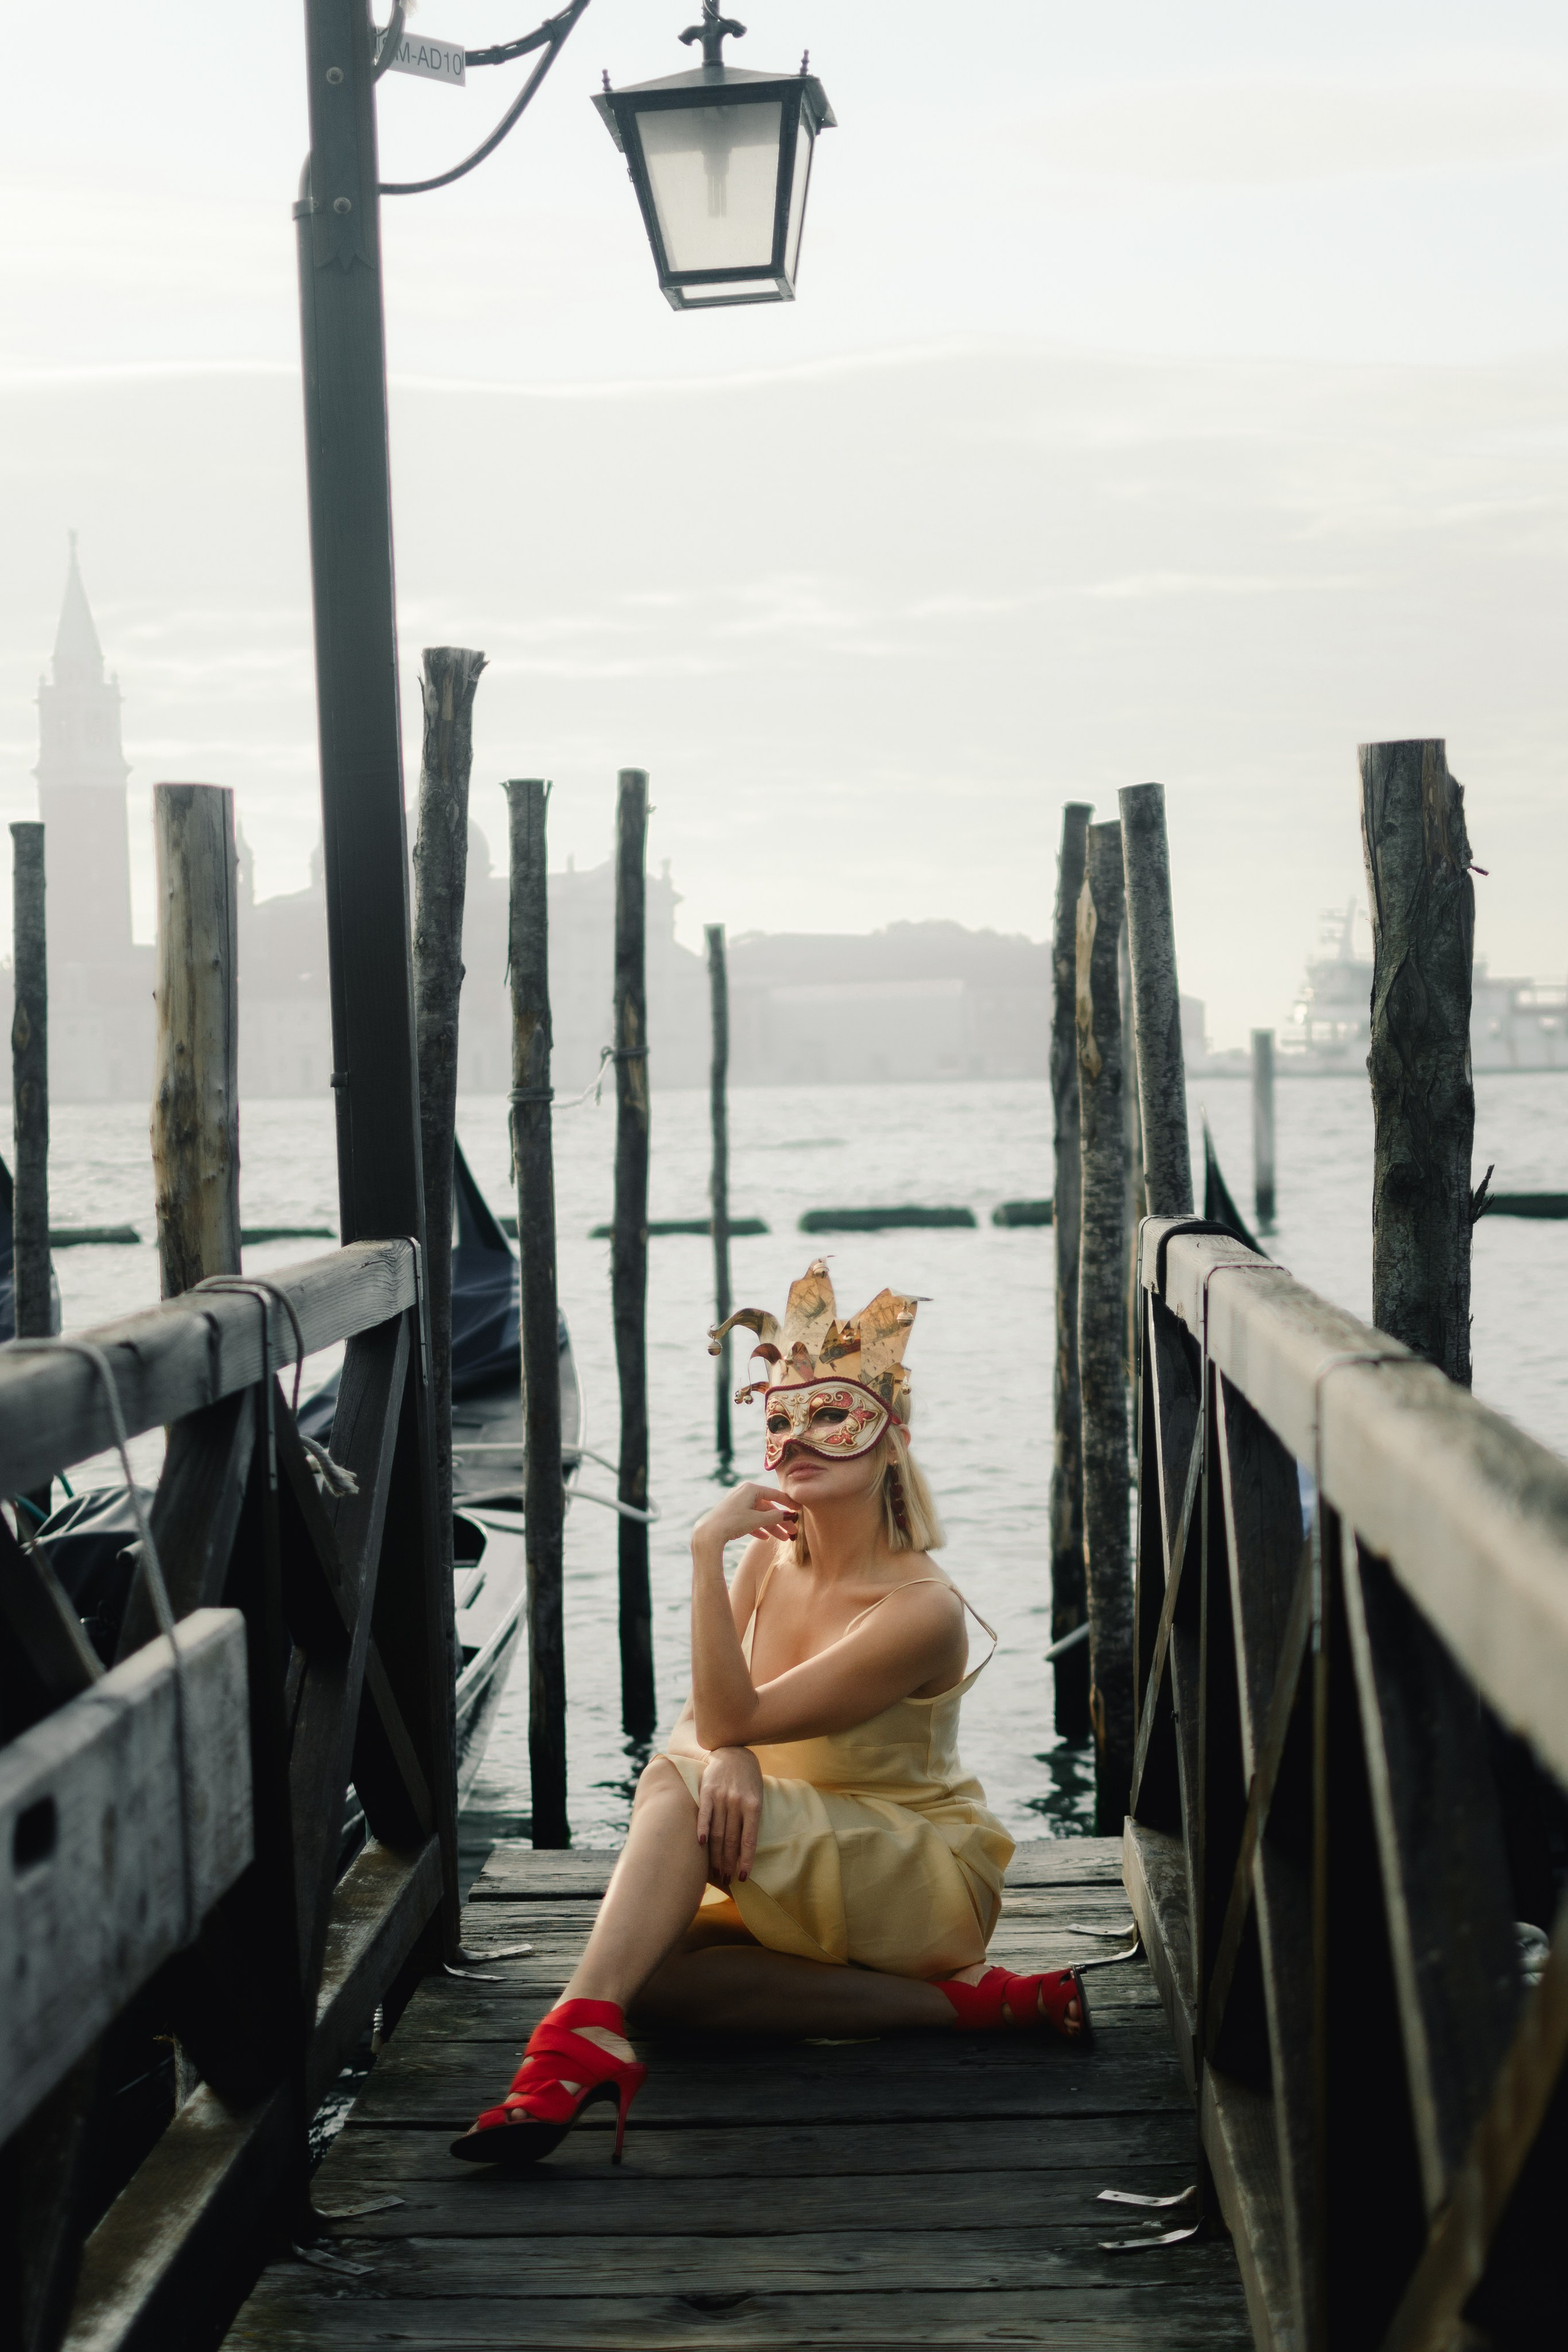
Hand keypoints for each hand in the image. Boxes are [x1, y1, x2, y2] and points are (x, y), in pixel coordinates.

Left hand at [692, 1482, 797, 1551]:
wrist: (708, 1533)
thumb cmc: (733, 1522)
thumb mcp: (757, 1519)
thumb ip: (775, 1517)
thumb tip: (790, 1515)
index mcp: (750, 1489)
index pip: (775, 1494)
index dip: (789, 1503)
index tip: (800, 1510)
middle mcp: (743, 1493)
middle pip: (768, 1507)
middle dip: (781, 1521)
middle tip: (793, 1532)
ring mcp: (736, 1504)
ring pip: (759, 1515)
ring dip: (771, 1527)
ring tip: (782, 1539)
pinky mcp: (731, 1514)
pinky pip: (749, 1520)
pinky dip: (758, 1528)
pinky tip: (765, 1538)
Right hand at [697, 1745, 762, 1887]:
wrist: (733, 1751)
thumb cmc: (747, 1780)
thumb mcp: (756, 1796)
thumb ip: (750, 1819)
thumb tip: (745, 1850)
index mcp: (753, 1805)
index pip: (749, 1840)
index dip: (745, 1860)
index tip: (741, 1877)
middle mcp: (737, 1802)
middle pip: (731, 1839)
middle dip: (728, 1862)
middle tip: (725, 1880)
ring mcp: (721, 1796)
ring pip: (717, 1831)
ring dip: (715, 1854)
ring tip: (715, 1872)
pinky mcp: (707, 1790)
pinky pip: (704, 1813)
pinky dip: (701, 1828)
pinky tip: (700, 1844)